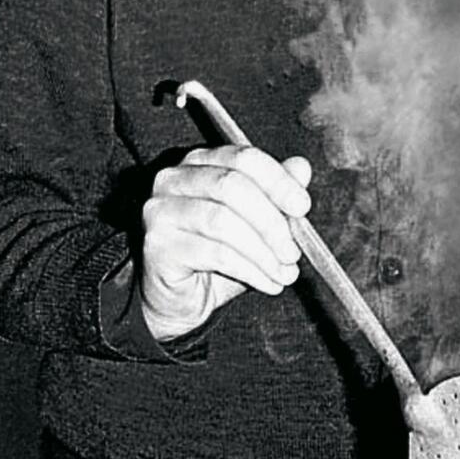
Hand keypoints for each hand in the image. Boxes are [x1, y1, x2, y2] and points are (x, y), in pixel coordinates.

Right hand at [140, 145, 310, 339]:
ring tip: (284, 272)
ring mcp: (161, 210)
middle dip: (271, 221)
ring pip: (222, 221)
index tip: (302, 207)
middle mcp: (174, 179)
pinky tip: (268, 283)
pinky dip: (251, 270)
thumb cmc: (218, 256)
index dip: (278, 181)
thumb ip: (275, 194)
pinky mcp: (157, 245)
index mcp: (201, 162)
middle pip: (232, 186)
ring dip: (263, 251)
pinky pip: (214, 253)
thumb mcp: (256, 224)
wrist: (181, 300)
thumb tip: (300, 168)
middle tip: (293, 251)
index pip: (244, 158)